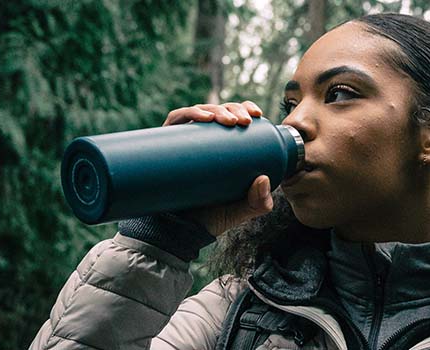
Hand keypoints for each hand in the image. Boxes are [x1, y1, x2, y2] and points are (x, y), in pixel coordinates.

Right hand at [165, 102, 271, 236]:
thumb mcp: (242, 210)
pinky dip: (188, 114)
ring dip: (213, 109)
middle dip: (232, 108)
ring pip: (198, 112)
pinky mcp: (166, 144)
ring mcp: (184, 141)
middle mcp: (203, 140)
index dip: (244, 108)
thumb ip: (259, 202)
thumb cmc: (212, 217)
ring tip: (224, 120)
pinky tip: (202, 118)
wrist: (179, 232)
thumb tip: (263, 179)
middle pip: (218, 111)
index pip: (234, 117)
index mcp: (223, 147)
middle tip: (242, 121)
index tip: (255, 113)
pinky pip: (175, 121)